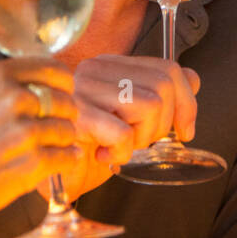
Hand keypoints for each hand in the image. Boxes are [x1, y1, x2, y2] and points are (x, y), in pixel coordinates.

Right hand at [0, 57, 80, 237]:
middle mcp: (14, 98)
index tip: (62, 93)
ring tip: (46, 149)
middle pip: (65, 100)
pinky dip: (65, 161)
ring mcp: (25, 131)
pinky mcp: (34, 163)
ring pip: (68, 130)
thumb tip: (29, 83)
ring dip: (62, 141)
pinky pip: (68, 156)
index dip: (62, 84)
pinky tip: (54, 163)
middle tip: (51, 128)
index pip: (53, 69)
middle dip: (63, 115)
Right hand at [43, 55, 200, 202]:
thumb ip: (154, 94)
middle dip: (165, 122)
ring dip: (143, 137)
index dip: (186, 101)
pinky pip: (125, 133)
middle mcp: (96, 70)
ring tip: (119, 146)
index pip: (166, 67)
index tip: (185, 130)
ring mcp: (84, 90)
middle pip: (165, 84)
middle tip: (139, 141)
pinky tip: (106, 156)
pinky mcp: (77, 117)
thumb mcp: (125, 118)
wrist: (42, 171)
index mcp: (108, 65)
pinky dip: (123, 152)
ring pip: (151, 105)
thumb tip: (193, 79)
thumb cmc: (84, 146)